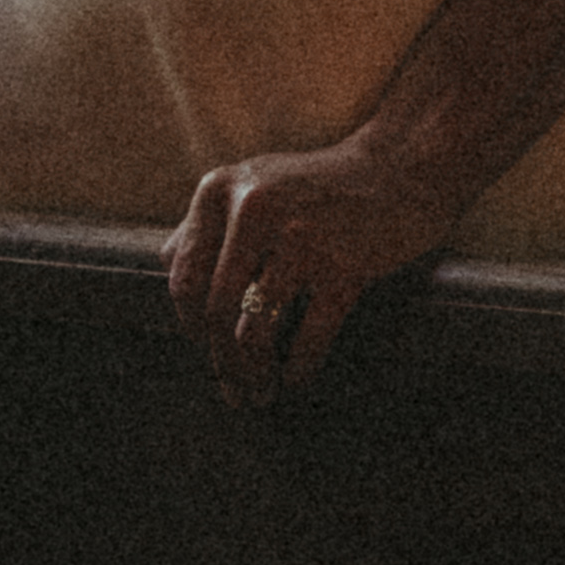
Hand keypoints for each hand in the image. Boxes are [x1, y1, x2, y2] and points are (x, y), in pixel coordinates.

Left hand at [163, 129, 448, 411]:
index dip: (191, 326)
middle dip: (222, 363)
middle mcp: (253, 209)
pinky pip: (308, 338)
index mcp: (220, 189)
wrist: (400, 169)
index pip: (184, 277)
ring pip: (255, 331)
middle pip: (217, 311)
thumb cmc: (320, 186)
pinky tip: (295, 380)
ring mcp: (300, 237)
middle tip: (234, 393)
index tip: (205, 352)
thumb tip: (165, 265)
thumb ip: (208, 220)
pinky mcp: (343, 266)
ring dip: (254, 375)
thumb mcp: (254, 185)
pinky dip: (297, 369)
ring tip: (261, 395)